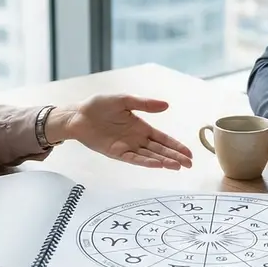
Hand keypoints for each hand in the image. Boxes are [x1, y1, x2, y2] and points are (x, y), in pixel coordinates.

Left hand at [49, 95, 193, 168]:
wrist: (78, 114)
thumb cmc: (99, 106)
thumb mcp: (124, 100)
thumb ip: (145, 104)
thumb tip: (166, 105)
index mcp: (141, 127)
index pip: (163, 139)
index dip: (176, 146)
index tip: (189, 153)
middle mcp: (136, 139)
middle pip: (160, 150)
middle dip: (175, 157)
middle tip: (190, 164)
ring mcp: (127, 147)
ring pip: (150, 156)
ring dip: (164, 161)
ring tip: (178, 166)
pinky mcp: (116, 152)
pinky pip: (133, 158)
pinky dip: (146, 162)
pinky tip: (158, 164)